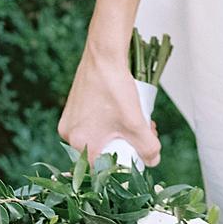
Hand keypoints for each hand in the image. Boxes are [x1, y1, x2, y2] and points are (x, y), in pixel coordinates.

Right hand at [57, 40, 162, 167]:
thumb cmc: (115, 88)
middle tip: (145, 133)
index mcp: (80, 143)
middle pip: (102, 150)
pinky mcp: (74, 107)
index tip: (138, 154)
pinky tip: (124, 111)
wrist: (104, 55)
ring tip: (139, 119)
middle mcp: (69, 134)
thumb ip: (148, 148)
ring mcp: (70, 119)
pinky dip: (109, 121)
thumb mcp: (136, 123)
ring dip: (120, 132)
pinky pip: (93, 123)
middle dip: (126, 144)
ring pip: (99, 135)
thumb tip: (153, 161)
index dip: (123, 164)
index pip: (101, 168)